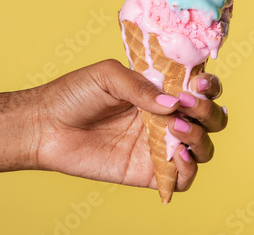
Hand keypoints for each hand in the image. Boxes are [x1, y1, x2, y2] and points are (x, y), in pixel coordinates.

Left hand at [33, 59, 226, 191]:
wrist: (45, 126)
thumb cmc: (73, 95)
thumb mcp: (107, 76)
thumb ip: (141, 87)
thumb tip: (174, 103)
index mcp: (156, 91)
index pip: (196, 89)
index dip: (208, 86)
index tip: (201, 84)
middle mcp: (162, 118)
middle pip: (208, 119)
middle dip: (208, 111)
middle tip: (187, 105)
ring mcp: (156, 145)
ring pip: (202, 147)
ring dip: (200, 138)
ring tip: (175, 128)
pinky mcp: (147, 171)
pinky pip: (182, 177)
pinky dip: (189, 168)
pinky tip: (177, 154)